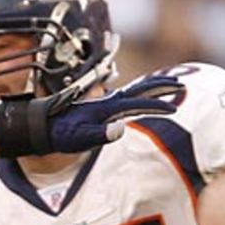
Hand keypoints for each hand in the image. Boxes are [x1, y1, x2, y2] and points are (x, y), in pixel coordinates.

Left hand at [0, 76, 184, 157]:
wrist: (43, 126)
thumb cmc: (61, 134)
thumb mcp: (79, 138)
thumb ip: (100, 134)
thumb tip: (121, 128)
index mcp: (107, 108)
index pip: (138, 105)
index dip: (157, 106)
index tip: (174, 109)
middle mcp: (108, 101)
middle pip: (141, 89)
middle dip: (162, 87)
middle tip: (181, 86)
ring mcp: (105, 102)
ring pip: (135, 90)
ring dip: (154, 86)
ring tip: (171, 85)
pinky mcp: (101, 106)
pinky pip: (126, 96)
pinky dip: (141, 91)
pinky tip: (144, 94)